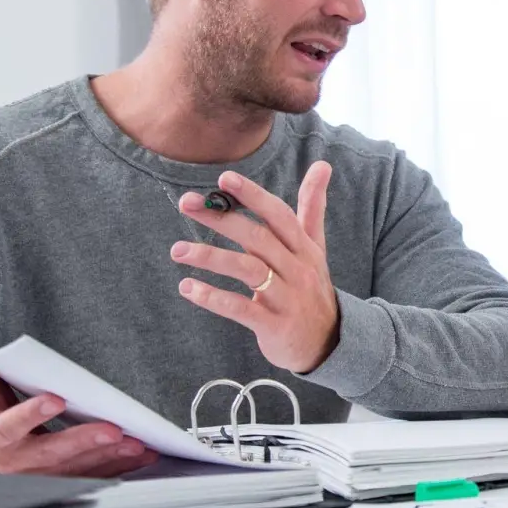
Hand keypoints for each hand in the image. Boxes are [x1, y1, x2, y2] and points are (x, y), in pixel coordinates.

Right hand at [0, 355, 156, 474]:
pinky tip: (143, 456)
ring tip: (137, 444)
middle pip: (52, 454)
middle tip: (113, 430)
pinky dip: (120, 467)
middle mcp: (17, 463)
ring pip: (77, 469)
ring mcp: (42, 475)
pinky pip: (93, 476)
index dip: (30, 415)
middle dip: (84, 442)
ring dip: (109, 457)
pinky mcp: (63, 480)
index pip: (10, 427)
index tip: (54, 399)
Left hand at [173, 161, 339, 373]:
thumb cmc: (312, 287)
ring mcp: (287, 298)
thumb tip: (322, 164)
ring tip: (177, 250)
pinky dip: (213, 298)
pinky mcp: (274, 325)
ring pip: (248, 270)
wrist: (329, 342)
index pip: (279, 215)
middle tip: (187, 203)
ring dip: (210, 257)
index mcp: (304, 247)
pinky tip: (188, 288)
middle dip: (222, 219)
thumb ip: (312, 207)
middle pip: (258, 238)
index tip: (223, 179)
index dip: (252, 196)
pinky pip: (241, 308)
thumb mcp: (316, 246)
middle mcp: (297, 269)